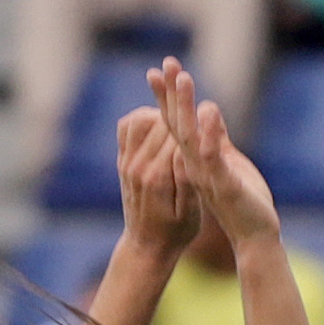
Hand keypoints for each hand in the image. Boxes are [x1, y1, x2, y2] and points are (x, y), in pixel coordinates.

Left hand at [115, 103, 199, 256]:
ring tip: (174, 101)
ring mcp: (127, 162)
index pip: (174, 136)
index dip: (189, 116)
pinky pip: (127, 128)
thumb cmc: (176, 233)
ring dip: (158, 107)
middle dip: (173, 102)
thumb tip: (187, 152)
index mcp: (158, 178)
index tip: (200, 99)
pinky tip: (157, 116)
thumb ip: (187, 182)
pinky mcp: (122, 161)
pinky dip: (141, 116)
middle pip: (157, 124)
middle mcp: (138, 166)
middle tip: (183, 78)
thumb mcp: (190, 213)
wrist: (146, 246)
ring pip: (139, 120)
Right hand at [151, 59, 278, 249]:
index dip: (167, 99)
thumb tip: (210, 114)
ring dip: (184, 107)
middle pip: (176, 125)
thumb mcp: (228, 166)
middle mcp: (194, 167)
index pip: (175, 124)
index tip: (158, 72)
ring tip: (183, 78)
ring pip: (189, 137)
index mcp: (195, 162)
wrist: (254, 241)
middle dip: (170, 94)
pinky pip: (213, 157)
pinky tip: (209, 110)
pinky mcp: (223, 185)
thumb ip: (218, 141)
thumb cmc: (243, 206)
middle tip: (165, 63)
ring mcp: (206, 176)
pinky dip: (210, 133)